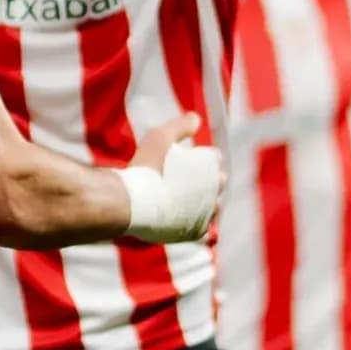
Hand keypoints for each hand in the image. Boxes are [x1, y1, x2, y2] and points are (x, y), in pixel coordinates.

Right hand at [122, 113, 225, 242]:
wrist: (132, 203)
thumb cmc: (145, 167)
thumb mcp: (159, 137)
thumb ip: (180, 126)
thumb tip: (196, 118)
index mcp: (210, 165)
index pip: (214, 158)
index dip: (199, 158)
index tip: (185, 161)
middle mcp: (215, 189)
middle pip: (218, 182)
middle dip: (205, 180)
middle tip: (183, 179)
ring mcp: (207, 212)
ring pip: (213, 206)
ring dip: (203, 202)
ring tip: (181, 199)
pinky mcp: (196, 231)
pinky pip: (204, 228)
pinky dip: (197, 223)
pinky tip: (183, 218)